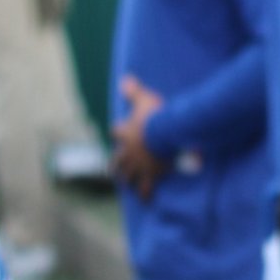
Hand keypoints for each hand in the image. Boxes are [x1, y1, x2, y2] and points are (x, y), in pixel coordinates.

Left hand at [111, 76, 166, 200]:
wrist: (166, 134)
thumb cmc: (155, 116)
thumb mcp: (144, 99)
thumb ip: (134, 90)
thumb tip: (124, 79)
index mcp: (125, 133)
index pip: (116, 131)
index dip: (118, 131)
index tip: (118, 131)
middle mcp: (127, 152)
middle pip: (117, 160)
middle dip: (116, 163)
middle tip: (114, 168)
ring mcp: (137, 166)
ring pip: (127, 176)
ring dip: (126, 179)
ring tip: (126, 183)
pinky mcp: (149, 175)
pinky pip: (145, 189)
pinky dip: (145, 194)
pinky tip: (145, 199)